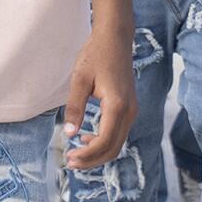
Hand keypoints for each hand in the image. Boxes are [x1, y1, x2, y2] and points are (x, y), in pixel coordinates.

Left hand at [62, 27, 137, 169]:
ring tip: (76, 153)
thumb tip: (69, 133)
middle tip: (70, 162)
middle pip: (113, 149)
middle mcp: (129, 112)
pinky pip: (118, 133)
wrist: (115, 39)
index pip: (104, 142)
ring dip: (98, 152)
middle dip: (92, 160)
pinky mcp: (129, 108)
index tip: (70, 157)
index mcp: (117, 106)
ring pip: (117, 143)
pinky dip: (104, 142)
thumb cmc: (96, 55)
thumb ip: (74, 107)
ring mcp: (132, 110)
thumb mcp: (79, 79)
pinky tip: (86, 138)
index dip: (87, 155)